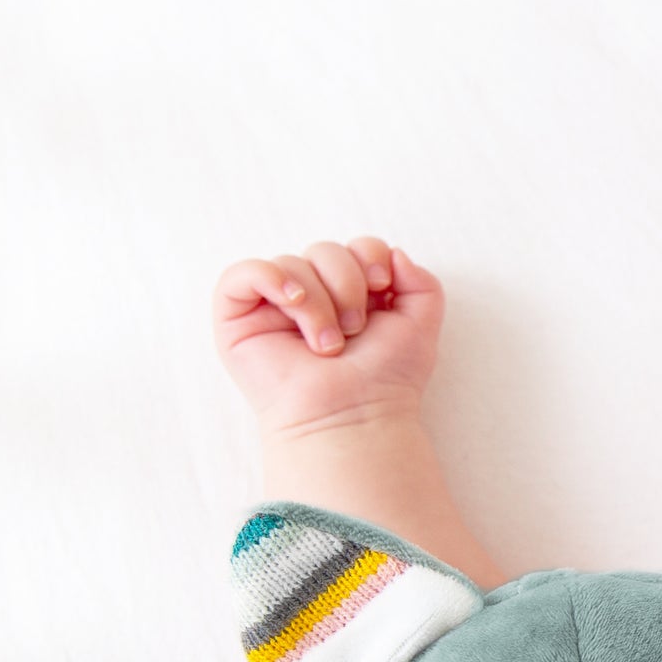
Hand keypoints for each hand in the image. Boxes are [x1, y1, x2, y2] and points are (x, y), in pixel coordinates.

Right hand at [212, 237, 444, 438]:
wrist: (353, 415)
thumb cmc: (385, 378)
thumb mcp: (421, 324)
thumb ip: (422, 282)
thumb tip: (393, 252)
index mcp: (351, 293)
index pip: (355, 246)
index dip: (369, 255)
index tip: (382, 286)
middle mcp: (313, 296)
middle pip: (325, 249)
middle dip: (347, 282)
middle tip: (355, 328)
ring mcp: (273, 306)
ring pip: (292, 263)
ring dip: (319, 303)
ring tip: (329, 345)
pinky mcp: (238, 317)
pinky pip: (244, 272)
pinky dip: (271, 279)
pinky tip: (294, 303)